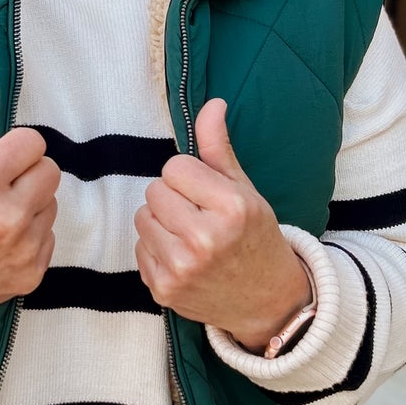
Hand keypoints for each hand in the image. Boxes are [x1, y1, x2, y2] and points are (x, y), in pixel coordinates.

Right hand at [0, 73, 60, 350]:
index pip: (33, 142)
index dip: (14, 148)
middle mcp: (7, 216)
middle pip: (51, 171)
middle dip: (27, 173)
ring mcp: (22, 249)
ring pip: (53, 204)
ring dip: (31, 204)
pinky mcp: (31, 274)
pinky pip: (50, 237)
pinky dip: (31, 235)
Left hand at [134, 98, 312, 352]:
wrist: (266, 301)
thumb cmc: (254, 237)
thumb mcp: (245, 190)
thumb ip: (219, 148)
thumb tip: (212, 104)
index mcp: (230, 208)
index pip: (175, 167)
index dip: (189, 177)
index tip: (207, 194)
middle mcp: (205, 240)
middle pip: (154, 191)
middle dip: (173, 198)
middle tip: (198, 215)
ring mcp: (181, 268)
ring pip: (142, 217)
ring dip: (161, 222)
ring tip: (189, 235)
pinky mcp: (163, 289)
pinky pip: (139, 247)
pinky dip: (156, 249)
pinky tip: (182, 257)